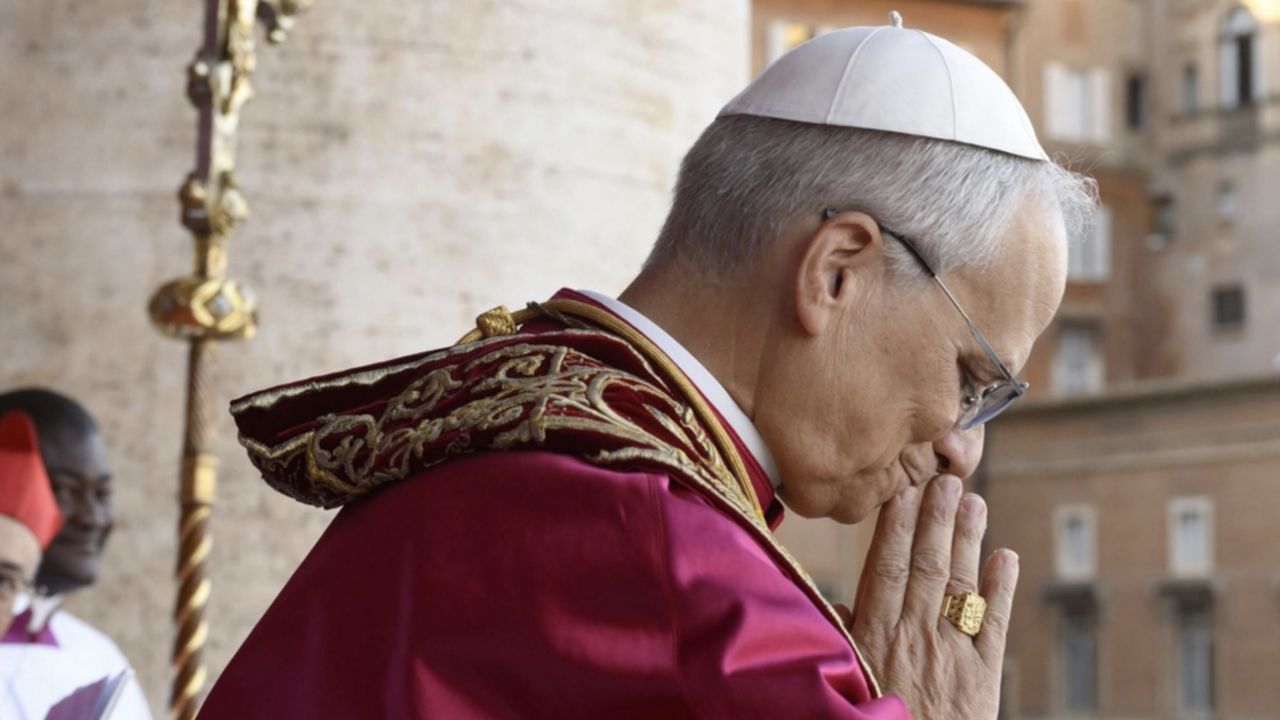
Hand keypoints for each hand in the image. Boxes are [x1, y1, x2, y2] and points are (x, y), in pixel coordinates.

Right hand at [843, 475, 1017, 719]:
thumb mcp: (845, 679)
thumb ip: (844, 638)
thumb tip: (839, 602)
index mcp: (876, 638)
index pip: (887, 570)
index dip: (896, 529)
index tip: (903, 492)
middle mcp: (916, 638)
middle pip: (928, 567)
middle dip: (937, 520)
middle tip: (946, 480)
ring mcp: (954, 654)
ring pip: (962, 586)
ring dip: (968, 541)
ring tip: (975, 503)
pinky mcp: (983, 677)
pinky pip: (996, 625)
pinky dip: (1002, 590)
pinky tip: (1006, 557)